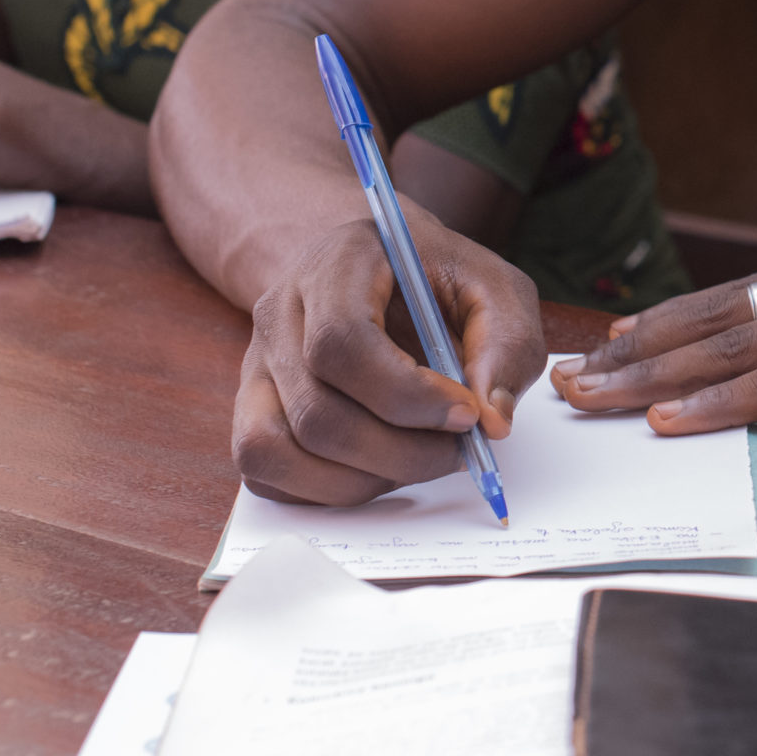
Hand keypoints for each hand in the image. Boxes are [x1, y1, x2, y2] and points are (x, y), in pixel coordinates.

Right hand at [233, 213, 548, 505]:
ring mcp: (256, 364)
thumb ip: (506, 344)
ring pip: (277, 449)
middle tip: (458, 450)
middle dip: (398, 452)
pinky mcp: (250, 408)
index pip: (342, 342)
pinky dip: (324, 490)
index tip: (466, 414)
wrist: (380, 269)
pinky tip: (377, 467)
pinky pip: (265, 470)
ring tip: (418, 458)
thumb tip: (492, 420)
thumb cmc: (437, 280)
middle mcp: (280, 314)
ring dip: (361, 479)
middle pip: (315, 411)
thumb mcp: (494, 288)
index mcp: (336, 265)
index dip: (406, 395)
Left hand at [550, 246, 756, 432]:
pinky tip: (677, 420)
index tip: (616, 338)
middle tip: (572, 373)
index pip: (745, 297)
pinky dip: (725, 400)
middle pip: (718, 315)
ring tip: (594, 398)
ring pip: (735, 343)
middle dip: (637, 348)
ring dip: (655, 375)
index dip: (675, 319)